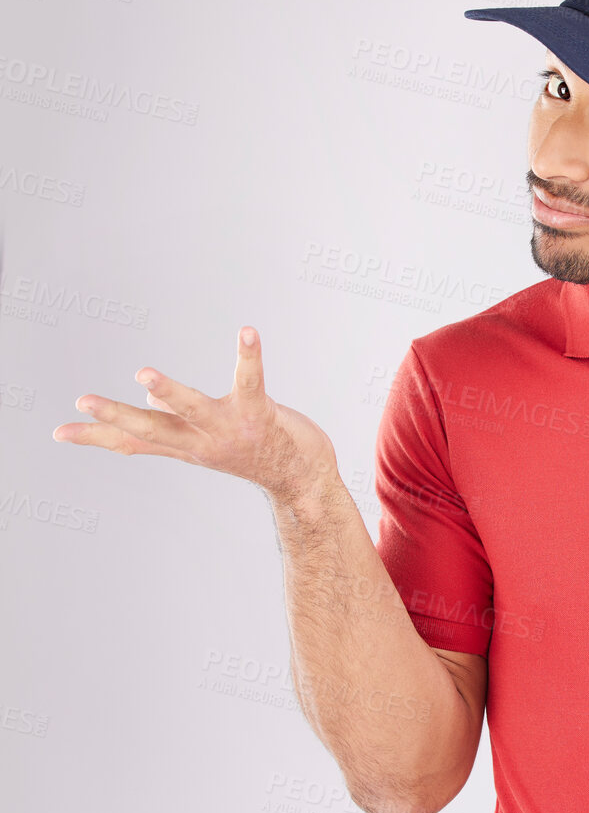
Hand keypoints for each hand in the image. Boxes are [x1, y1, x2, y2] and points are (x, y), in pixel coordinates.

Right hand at [52, 326, 338, 505]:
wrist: (305, 481)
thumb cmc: (257, 454)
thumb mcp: (210, 441)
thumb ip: (178, 422)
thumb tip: (147, 396)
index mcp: (186, 445)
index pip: (135, 441)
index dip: (97, 437)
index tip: (59, 432)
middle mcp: (203, 440)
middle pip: (152, 427)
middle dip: (116, 416)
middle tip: (83, 402)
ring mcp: (231, 428)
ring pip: (194, 408)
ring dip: (170, 392)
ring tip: (144, 373)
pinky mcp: (260, 413)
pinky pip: (250, 380)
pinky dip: (248, 355)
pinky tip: (247, 331)